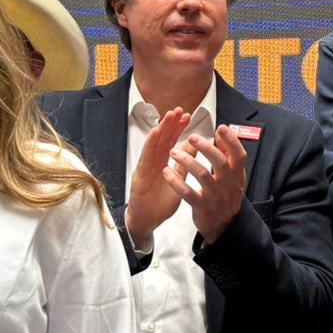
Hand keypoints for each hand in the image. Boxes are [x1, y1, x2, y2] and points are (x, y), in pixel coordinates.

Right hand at [124, 107, 190, 250]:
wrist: (147, 221)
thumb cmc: (159, 202)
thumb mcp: (177, 180)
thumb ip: (184, 164)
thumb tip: (193, 146)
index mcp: (163, 163)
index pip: (171, 142)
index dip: (179, 128)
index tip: (188, 116)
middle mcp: (153, 162)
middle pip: (162, 139)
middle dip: (170, 124)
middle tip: (179, 110)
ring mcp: (146, 167)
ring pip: (153, 145)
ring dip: (161, 129)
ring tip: (168, 116)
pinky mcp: (140, 176)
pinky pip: (145, 158)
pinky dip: (149, 144)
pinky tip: (155, 134)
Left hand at [173, 125, 249, 244]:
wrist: (224, 226)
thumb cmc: (226, 196)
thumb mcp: (233, 176)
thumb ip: (228, 154)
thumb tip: (223, 131)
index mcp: (236, 175)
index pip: (239, 156)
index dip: (232, 141)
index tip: (221, 128)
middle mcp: (227, 184)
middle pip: (220, 163)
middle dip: (205, 148)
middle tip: (192, 137)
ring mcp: (215, 196)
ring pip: (201, 175)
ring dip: (186, 161)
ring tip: (173, 152)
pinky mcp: (201, 206)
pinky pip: (187, 193)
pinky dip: (176, 182)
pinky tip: (167, 172)